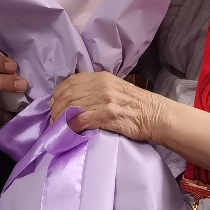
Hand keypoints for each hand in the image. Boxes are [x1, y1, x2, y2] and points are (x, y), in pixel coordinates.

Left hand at [50, 71, 164, 141]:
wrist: (155, 114)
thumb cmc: (136, 104)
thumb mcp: (115, 88)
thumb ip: (96, 89)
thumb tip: (76, 99)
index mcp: (101, 77)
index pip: (71, 81)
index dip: (58, 93)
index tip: (54, 104)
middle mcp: (101, 86)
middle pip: (69, 95)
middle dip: (56, 108)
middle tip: (53, 119)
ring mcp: (105, 100)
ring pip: (72, 107)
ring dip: (61, 118)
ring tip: (58, 127)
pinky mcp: (108, 115)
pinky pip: (82, 120)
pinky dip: (71, 126)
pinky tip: (69, 131)